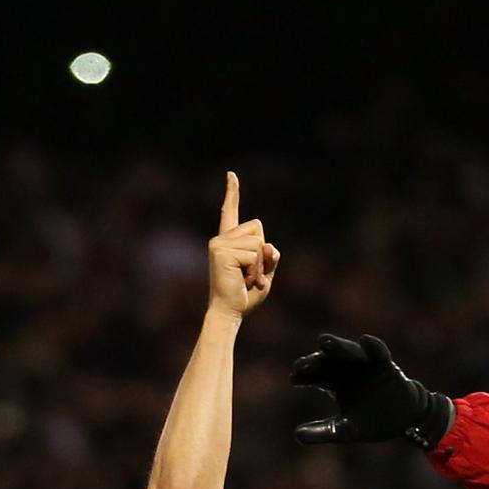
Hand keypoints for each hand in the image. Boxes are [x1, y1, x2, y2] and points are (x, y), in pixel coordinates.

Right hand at [207, 172, 278, 317]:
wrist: (229, 313)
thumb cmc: (244, 297)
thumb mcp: (265, 273)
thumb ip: (270, 256)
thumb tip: (268, 246)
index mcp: (229, 242)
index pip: (231, 213)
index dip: (232, 193)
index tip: (231, 175)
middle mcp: (221, 239)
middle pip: (258, 227)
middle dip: (262, 252)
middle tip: (249, 275)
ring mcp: (219, 244)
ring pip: (258, 241)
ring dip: (259, 264)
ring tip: (246, 279)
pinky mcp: (221, 251)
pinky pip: (254, 253)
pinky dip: (256, 269)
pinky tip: (244, 280)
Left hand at [292, 332, 446, 447]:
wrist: (403, 420)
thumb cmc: (371, 422)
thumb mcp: (345, 431)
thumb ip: (322, 432)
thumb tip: (296, 435)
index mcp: (334, 382)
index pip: (314, 375)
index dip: (303, 375)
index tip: (294, 378)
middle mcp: (347, 369)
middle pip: (327, 360)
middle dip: (314, 360)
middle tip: (302, 364)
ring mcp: (366, 364)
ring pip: (348, 351)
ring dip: (337, 346)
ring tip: (324, 341)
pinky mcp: (385, 364)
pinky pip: (378, 352)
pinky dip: (372, 346)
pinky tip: (365, 341)